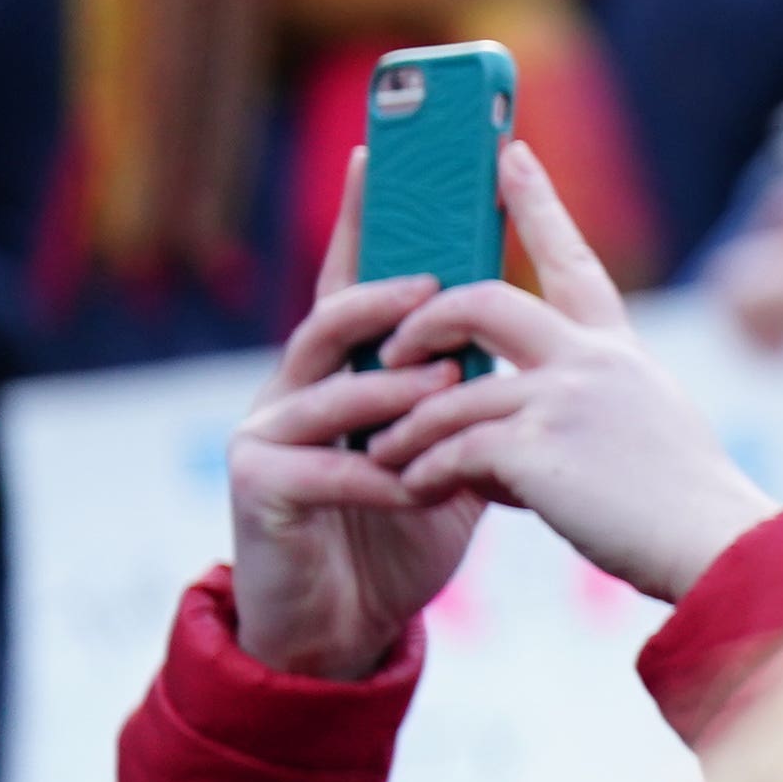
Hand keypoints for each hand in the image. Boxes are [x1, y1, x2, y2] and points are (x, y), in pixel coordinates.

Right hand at [229, 153, 485, 681]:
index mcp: (345, 369)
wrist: (344, 629)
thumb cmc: (399, 529)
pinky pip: (318, 463)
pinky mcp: (255, 486)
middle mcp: (296, 387)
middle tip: (437, 282)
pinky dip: (369, 471)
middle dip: (383, 293)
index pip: (356, 278)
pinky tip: (405, 483)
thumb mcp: (450, 448)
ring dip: (388, 383)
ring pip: (325, 381)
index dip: (365, 217)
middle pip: (333, 314)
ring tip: (442, 382)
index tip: (381, 152)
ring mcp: (267, 432)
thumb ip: (470, 390)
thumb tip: (527, 321)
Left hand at [355, 141, 776, 602]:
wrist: (716, 542)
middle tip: (394, 345)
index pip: (573, 260)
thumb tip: (499, 435)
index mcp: (617, 350)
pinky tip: (413, 490)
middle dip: (424, 320)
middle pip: (485, 300)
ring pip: (451, 390)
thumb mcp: (638, 430)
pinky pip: (451, 447)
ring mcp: (566, 399)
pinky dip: (422, 470)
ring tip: (382, 456)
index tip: (509, 152)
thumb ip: (573, 412)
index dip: (538, 202)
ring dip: (406, 427)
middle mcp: (592, 359)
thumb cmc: (678, 504)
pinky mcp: (539, 450)